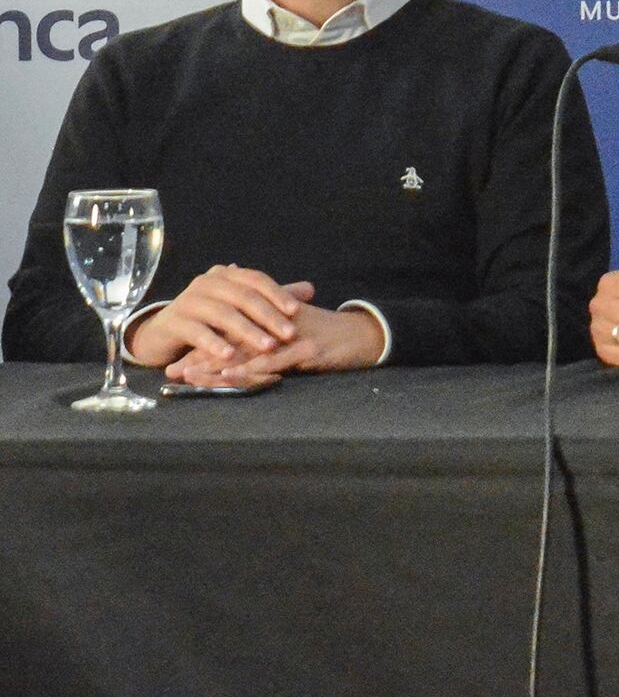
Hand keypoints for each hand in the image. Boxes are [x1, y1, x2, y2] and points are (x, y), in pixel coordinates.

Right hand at [127, 266, 312, 370]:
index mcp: (225, 275)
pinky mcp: (172, 322)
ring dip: (248, 331)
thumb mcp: (241, 308)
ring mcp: (187, 301)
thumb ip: (272, 299)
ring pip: (223, 314)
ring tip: (267, 346)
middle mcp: (205, 283)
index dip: (277, 293)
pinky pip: (197, 332)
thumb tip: (310, 289)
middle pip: (243, 297)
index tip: (296, 310)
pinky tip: (229, 356)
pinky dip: (214, 344)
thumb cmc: (210, 319)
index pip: (255, 279)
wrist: (164, 333)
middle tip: (289, 334)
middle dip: (268, 316)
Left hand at [163, 302, 384, 387]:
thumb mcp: (299, 328)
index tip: (179, 359)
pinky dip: (248, 368)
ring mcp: (291, 337)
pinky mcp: (306, 349)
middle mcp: (276, 325)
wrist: (368, 335)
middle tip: (172, 372)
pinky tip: (228, 377)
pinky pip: (272, 361)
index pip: (231, 330)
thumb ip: (272, 329)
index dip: (204, 344)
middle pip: (230, 340)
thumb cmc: (333, 335)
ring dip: (215, 365)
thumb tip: (246, 340)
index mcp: (271, 319)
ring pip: (245, 351)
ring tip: (189, 376)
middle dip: (199, 356)